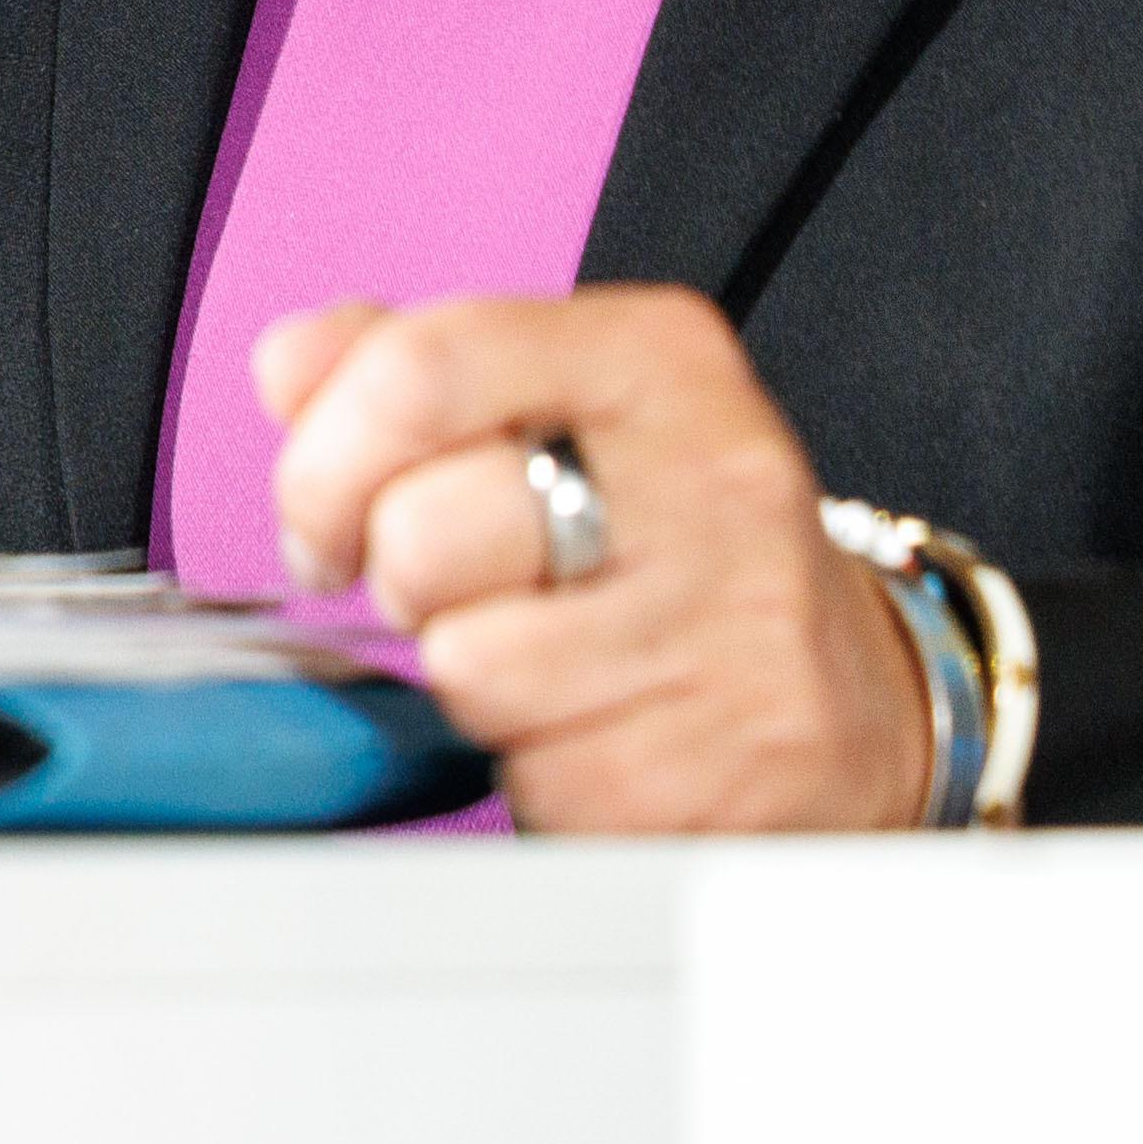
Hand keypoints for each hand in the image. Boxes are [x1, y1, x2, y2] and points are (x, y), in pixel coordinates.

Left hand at [250, 286, 938, 835]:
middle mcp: (715, 483)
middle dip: (397, 582)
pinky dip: (532, 773)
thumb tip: (287, 365)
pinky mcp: (721, 772)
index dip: (326, 456)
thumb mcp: (564, 406)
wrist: (855, 698)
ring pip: (468, 669)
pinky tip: (595, 731)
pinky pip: (531, 781)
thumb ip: (411, 367)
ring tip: (542, 661)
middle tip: (450, 593)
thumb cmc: (672, 540)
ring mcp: (730, 635)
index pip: (423, 367)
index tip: (325, 513)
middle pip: (426, 532)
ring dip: (469, 684)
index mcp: (660, 362)